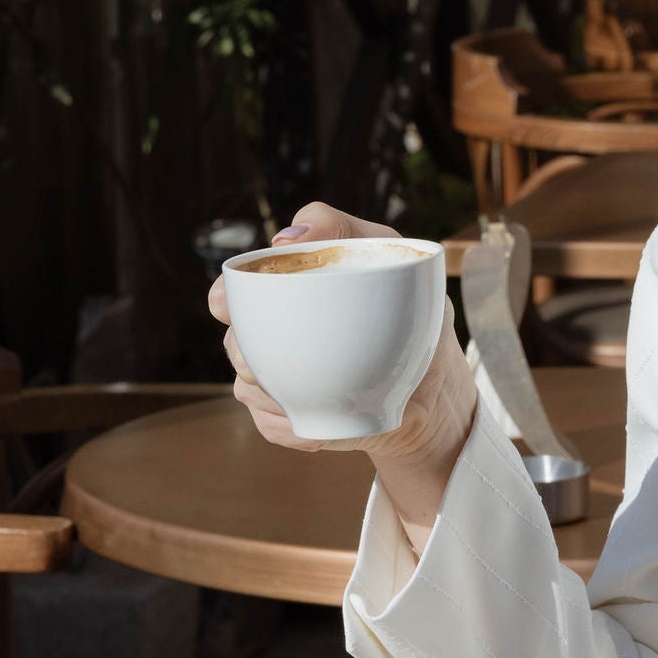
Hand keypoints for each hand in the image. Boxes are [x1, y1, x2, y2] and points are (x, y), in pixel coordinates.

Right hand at [207, 203, 477, 491]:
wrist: (433, 394)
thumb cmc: (412, 312)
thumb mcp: (392, 258)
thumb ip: (342, 231)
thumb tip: (286, 238)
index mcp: (286, 293)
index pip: (233, 291)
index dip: (223, 298)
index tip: (228, 308)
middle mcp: (271, 334)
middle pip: (233, 343)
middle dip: (250, 354)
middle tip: (286, 360)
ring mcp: (275, 378)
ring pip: (246, 387)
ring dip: (279, 393)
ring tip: (329, 391)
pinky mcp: (285, 419)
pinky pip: (269, 426)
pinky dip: (294, 426)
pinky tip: (325, 422)